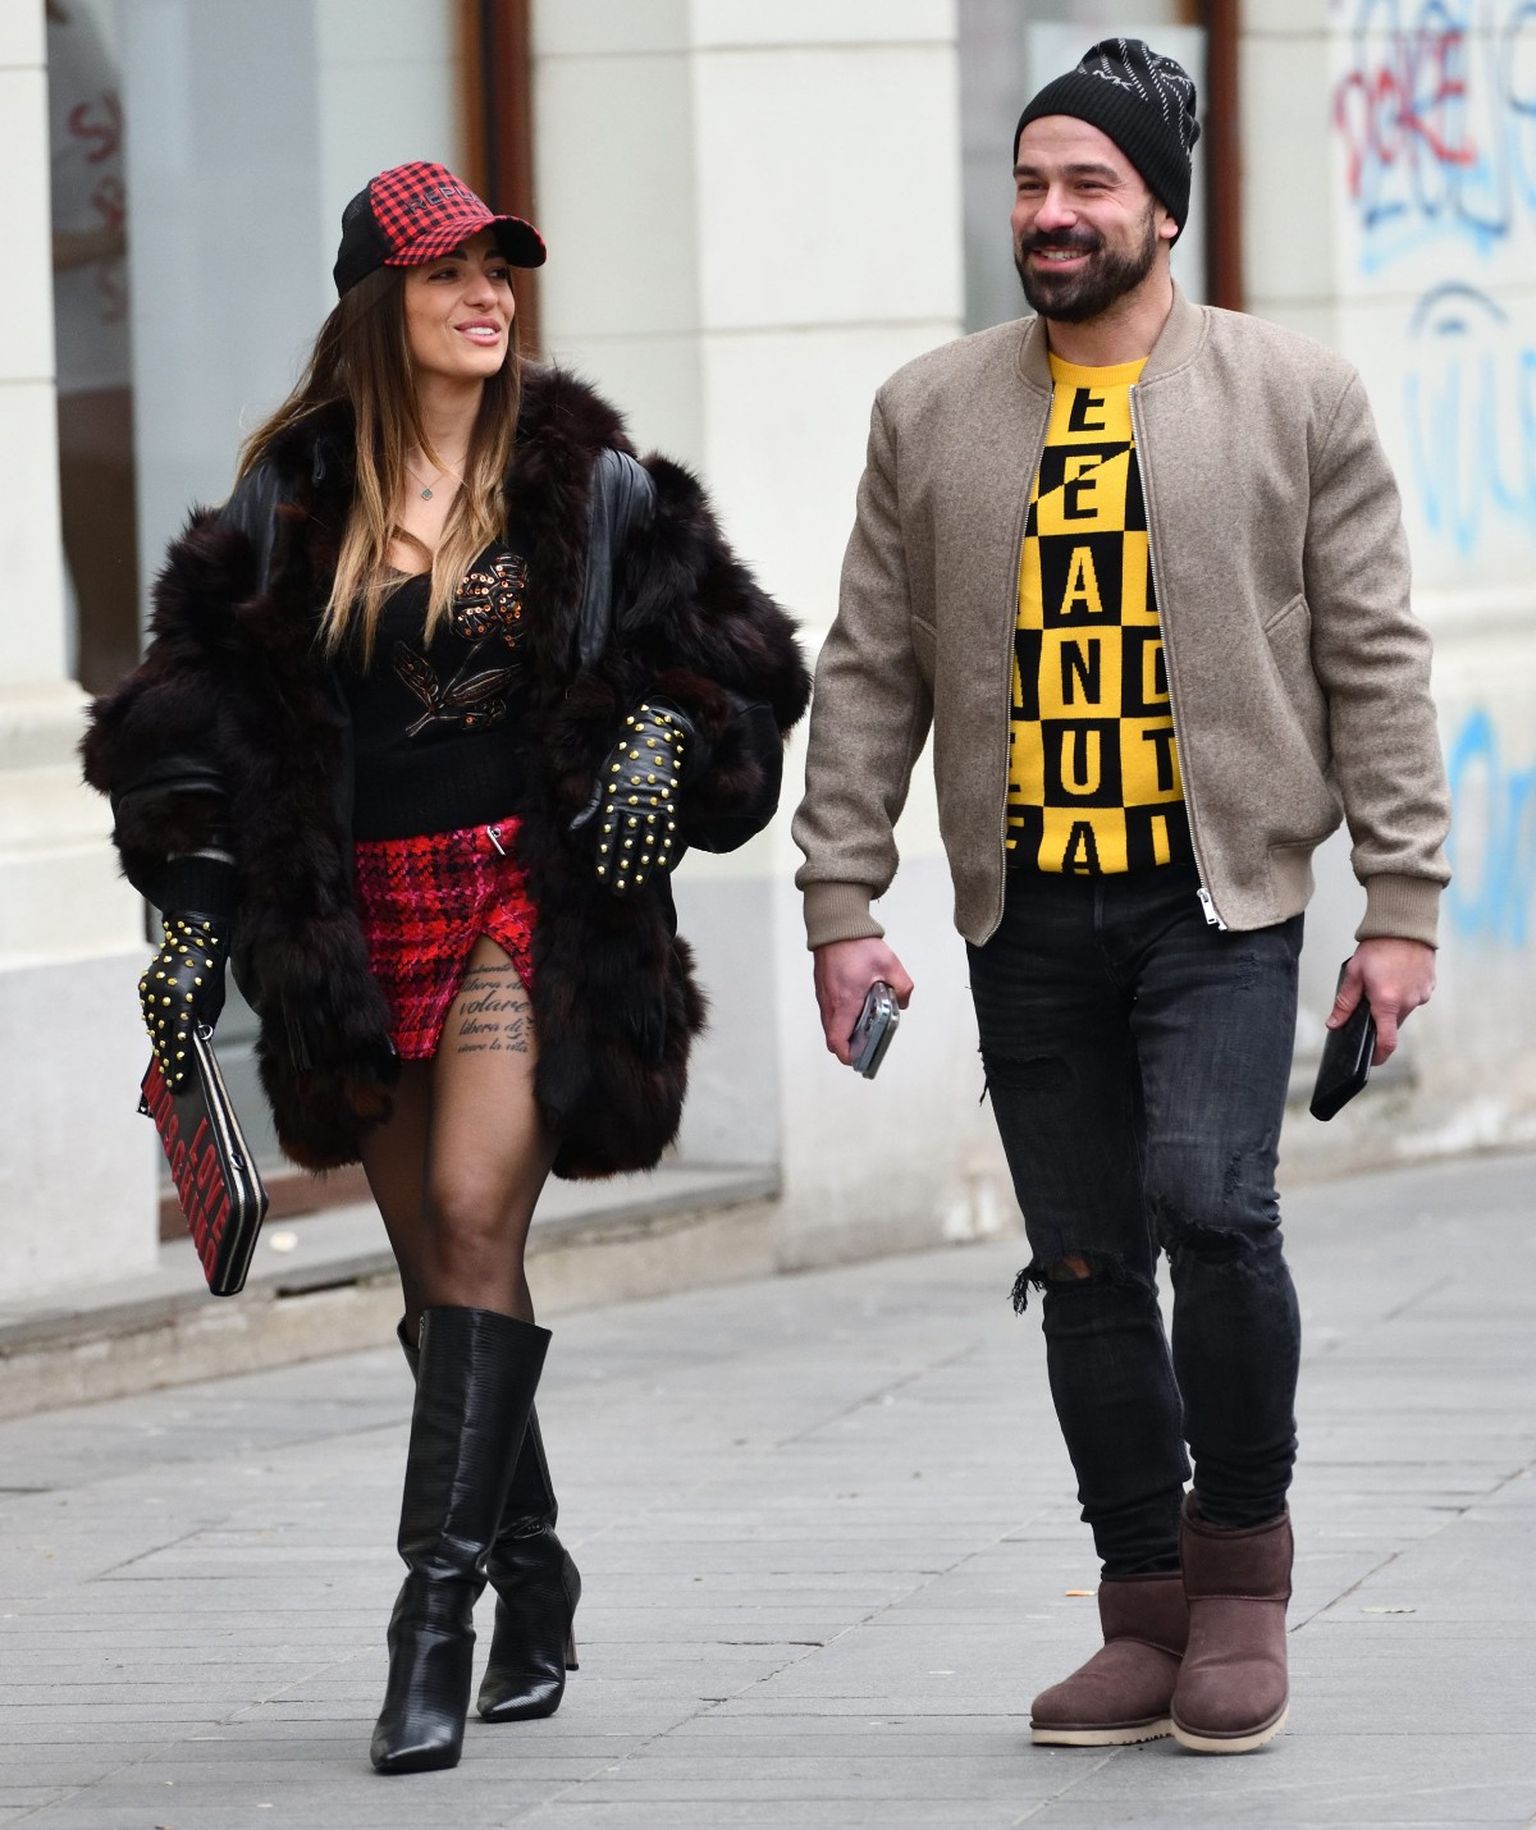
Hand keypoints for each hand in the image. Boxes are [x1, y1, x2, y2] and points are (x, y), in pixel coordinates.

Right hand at [139, 914, 227, 1090]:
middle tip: (172, 1084)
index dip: (180, 1064)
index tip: (179, 1082)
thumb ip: (203, 1023)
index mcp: (183, 1002)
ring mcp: (151, 994)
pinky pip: (150, 1016)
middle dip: (170, 1062)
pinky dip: (156, 1029)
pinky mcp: (145, 989)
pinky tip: (160, 1043)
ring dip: (161, 1048)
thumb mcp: (214, 1000)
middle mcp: (163, 1000)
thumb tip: (196, 1044)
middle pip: (165, 1039)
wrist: (193, 939)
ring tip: (166, 1068)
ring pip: (155, 1029)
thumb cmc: (211, 971)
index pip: (181, 1041)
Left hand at [575, 703, 692, 894]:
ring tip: (637, 885)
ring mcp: (653, 803)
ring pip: (647, 840)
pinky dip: (664, 848)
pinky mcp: (669, 802)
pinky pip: (667, 830)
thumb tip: (573, 829)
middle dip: (623, 869)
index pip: (607, 834)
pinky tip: (659, 866)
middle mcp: (633, 803)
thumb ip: (591, 809)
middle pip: (627, 843)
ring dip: (642, 865)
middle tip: (619, 890)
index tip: (602, 877)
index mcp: (613, 798)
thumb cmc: (621, 763)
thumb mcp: (602, 782)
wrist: (653, 739)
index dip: (605, 857)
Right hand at [813, 936, 913, 1065]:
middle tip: (866, 1045)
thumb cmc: (858, 945)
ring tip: (865, 1025)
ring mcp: (823, 996)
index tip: (861, 1057)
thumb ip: (903, 988)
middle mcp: (830, 1003)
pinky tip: (857, 1007)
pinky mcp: (822, 989)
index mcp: (845, 1002)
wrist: (837, 927)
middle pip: (832, 1038)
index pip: (838, 1040)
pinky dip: (840, 1018)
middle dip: (848, 1046)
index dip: (848, 1055)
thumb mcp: (890, 966)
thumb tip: (903, 1003)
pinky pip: (829, 1012)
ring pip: (830, 1025)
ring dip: (844, 1031)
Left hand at [1329, 936, 1435, 1066]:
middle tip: (1369, 1002)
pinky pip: (1415, 998)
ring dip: (1392, 1005)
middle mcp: (1408, 1002)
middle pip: (1392, 1024)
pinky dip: (1404, 993)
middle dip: (1380, 1019)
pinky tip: (1396, 977)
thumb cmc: (1378, 947)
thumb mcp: (1353, 974)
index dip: (1379, 1055)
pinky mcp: (1429, 986)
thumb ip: (1344, 1002)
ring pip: (1404, 1010)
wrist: (1405, 925)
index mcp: (1387, 1002)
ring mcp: (1421, 995)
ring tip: (1383, 982)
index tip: (1371, 1061)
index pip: (1386, 1041)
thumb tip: (1334, 1024)